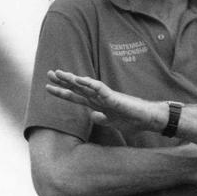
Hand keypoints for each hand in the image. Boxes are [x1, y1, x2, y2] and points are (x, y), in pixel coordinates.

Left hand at [46, 70, 165, 131]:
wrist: (149, 119)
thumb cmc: (133, 119)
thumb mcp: (113, 122)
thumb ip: (102, 119)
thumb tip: (92, 116)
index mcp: (97, 103)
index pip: (76, 97)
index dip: (62, 92)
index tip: (48, 87)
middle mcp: (100, 97)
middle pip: (77, 88)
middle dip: (62, 81)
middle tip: (48, 74)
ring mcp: (106, 96)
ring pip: (86, 86)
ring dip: (73, 79)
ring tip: (59, 73)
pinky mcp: (114, 97)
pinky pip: (100, 89)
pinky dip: (90, 84)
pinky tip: (80, 80)